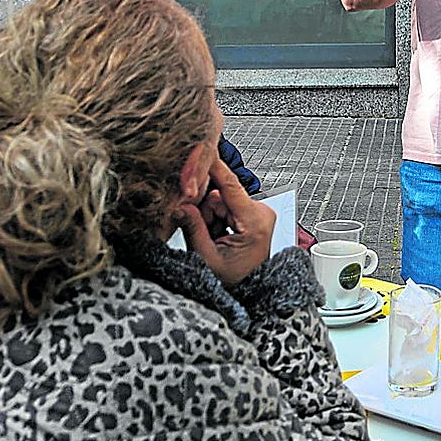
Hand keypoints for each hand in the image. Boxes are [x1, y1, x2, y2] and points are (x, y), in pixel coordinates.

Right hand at [176, 158, 275, 283]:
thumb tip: (180, 205)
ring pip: (220, 201)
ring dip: (209, 216)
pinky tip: (217, 235)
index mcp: (255, 222)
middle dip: (205, 210)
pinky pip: (225, 207)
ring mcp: (258, 212)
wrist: (253, 291)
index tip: (201, 149)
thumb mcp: (208, 258)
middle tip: (204, 234)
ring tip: (214, 240)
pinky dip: (215, 218)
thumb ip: (193, 228)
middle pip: (220, 194)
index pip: (229, 185)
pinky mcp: (252, 214)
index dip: (213, 167)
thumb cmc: (236, 280)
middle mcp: (261, 212)